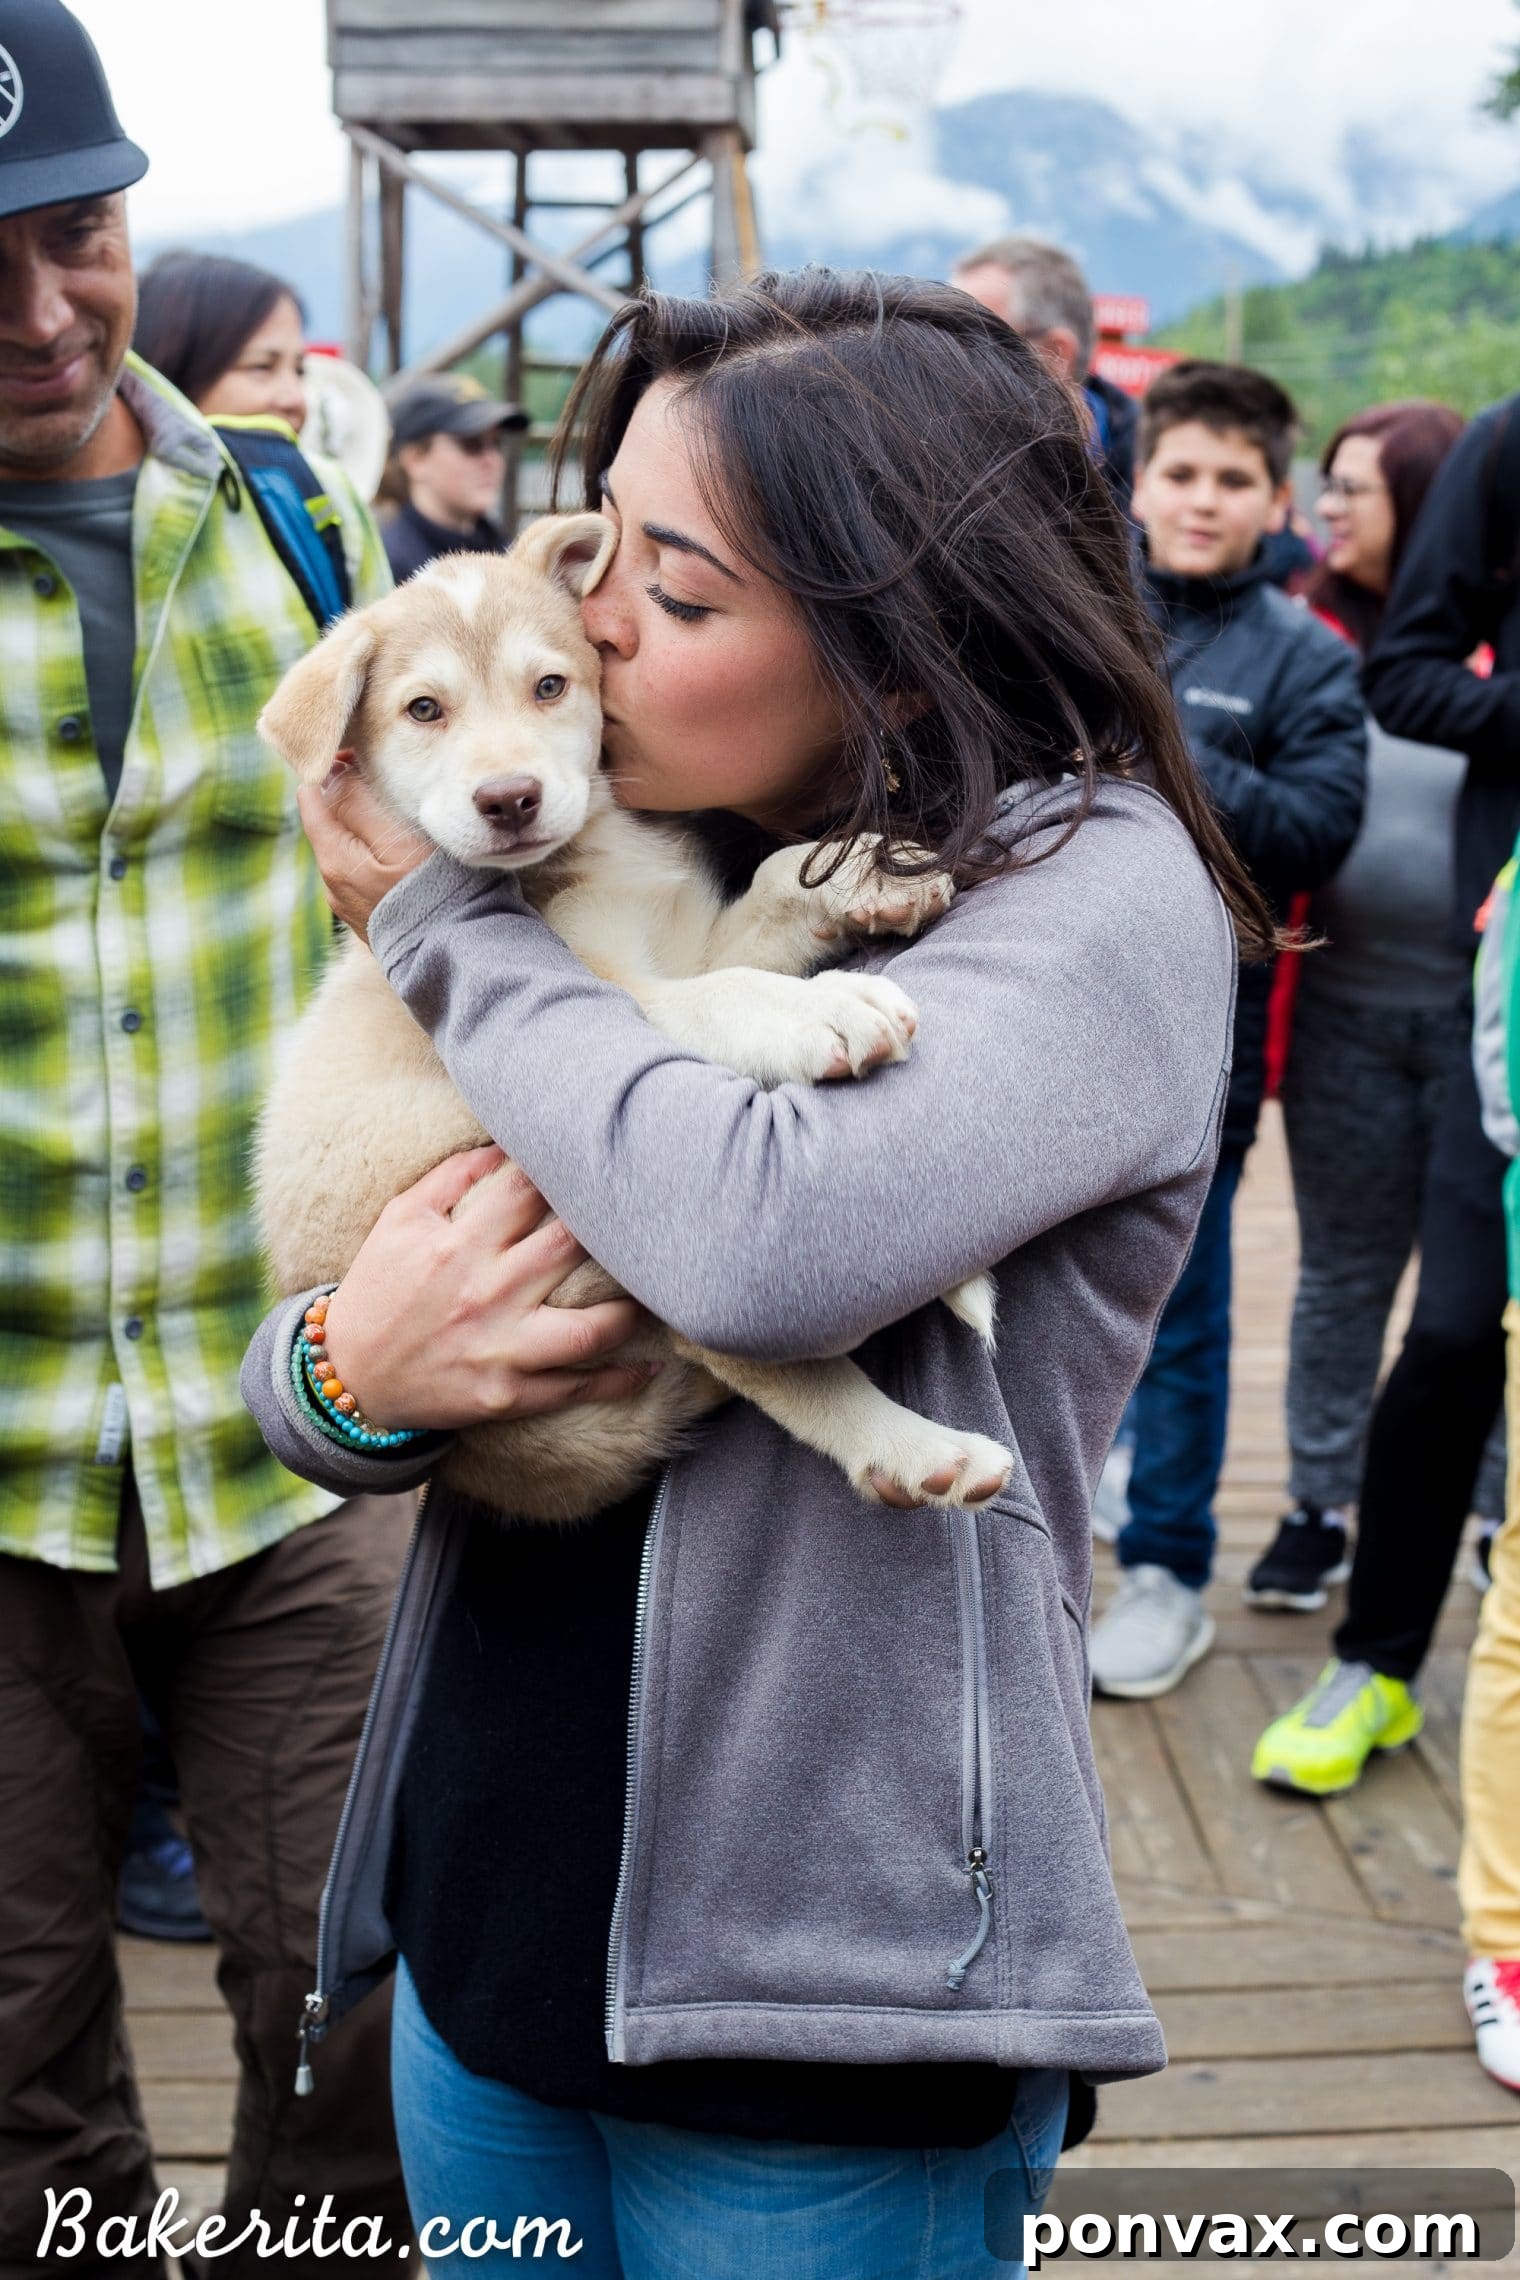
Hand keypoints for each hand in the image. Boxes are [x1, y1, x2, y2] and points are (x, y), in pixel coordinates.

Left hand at [297, 762, 433, 943]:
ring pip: (347, 847)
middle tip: (379, 769)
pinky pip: (363, 872)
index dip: (330, 769)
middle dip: (347, 795)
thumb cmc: (436, 892)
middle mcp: (334, 885)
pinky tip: (402, 849)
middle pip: (329, 823)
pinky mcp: (371, 919)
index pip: (312, 798)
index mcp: (335, 860)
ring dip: (363, 824)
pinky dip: (374, 851)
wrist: (460, 957)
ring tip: (395, 806)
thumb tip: (334, 775)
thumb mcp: (399, 840)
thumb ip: (361, 806)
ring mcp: (351, 906)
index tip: (357, 750)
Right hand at [320, 1146, 655, 1429]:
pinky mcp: (507, 1394)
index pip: (530, 1191)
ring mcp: (500, 1347)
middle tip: (647, 1217)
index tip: (600, 1163)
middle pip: (571, 1247)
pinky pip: (575, 1388)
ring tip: (656, 1292)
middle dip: (612, 1230)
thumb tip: (504, 1144)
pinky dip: (620, 1380)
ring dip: (631, 1309)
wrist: (350, 1376)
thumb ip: (451, 1177)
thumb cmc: (379, 1289)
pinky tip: (652, 1365)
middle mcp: (486, 1292)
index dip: (569, 1170)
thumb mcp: (400, 1221)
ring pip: (589, 1327)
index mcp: (459, 1243)